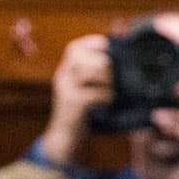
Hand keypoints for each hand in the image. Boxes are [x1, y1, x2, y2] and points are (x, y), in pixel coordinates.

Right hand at [38, 34, 114, 164]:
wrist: (64, 134)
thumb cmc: (79, 108)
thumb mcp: (80, 86)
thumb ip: (92, 71)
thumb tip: (116, 55)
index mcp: (65, 69)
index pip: (74, 47)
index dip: (92, 43)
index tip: (107, 46)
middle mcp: (62, 76)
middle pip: (79, 56)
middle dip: (100, 61)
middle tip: (111, 73)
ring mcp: (65, 90)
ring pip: (85, 72)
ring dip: (104, 77)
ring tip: (112, 87)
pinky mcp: (72, 104)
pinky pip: (91, 93)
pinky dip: (105, 94)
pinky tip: (110, 99)